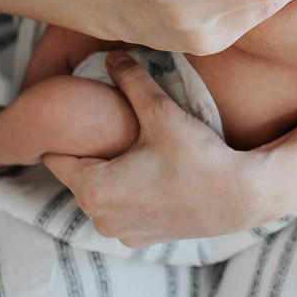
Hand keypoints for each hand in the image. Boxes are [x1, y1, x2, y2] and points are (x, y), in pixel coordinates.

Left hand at [44, 52, 275, 244]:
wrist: (240, 197)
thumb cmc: (198, 156)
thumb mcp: (161, 112)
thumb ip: (132, 80)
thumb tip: (111, 56)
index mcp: (93, 189)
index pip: (56, 157)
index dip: (68, 135)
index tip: (84, 120)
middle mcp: (99, 219)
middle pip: (79, 176)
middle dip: (92, 153)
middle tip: (114, 130)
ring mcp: (121, 233)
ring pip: (100, 195)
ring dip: (110, 175)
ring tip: (135, 152)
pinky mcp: (141, 240)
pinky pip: (121, 212)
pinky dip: (128, 196)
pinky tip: (152, 177)